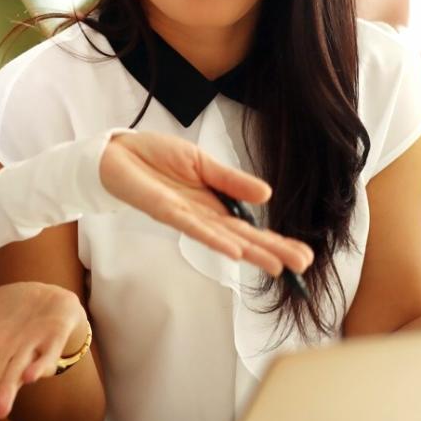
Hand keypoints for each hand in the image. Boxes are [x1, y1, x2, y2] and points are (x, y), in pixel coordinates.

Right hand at [0, 282, 87, 420]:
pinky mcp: (53, 337)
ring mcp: (32, 348)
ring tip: (2, 409)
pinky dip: (41, 364)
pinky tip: (33, 376)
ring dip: (10, 389)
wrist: (44, 294)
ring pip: (19, 372)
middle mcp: (9, 356)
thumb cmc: (6, 310)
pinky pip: (48, 353)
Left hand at [99, 132, 311, 274]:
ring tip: (276, 267)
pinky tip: (233, 250)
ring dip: (250, 252)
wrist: (117, 153)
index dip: (276, 240)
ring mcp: (185, 217)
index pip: (250, 228)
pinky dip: (214, 239)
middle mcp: (202, 216)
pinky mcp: (165, 210)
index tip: (304, 254)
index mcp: (213, 204)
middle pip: (243, 238)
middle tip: (302, 267)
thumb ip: (232, 180)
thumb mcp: (202, 162)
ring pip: (223, 238)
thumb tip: (267, 194)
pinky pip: (193, 227)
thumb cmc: (156, 158)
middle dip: (272, 252)